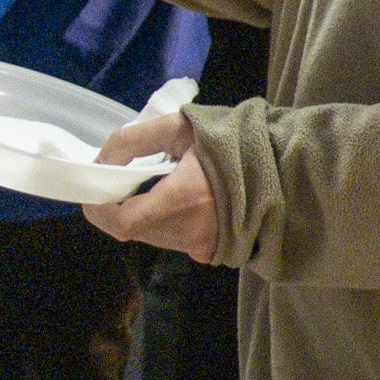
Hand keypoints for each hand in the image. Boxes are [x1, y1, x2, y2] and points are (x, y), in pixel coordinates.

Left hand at [81, 112, 219, 260]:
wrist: (284, 166)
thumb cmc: (230, 142)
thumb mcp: (177, 126)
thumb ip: (132, 141)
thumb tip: (100, 162)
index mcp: (182, 199)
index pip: (122, 223)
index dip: (100, 209)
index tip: (95, 190)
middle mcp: (190, 232)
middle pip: (135, 231)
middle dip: (121, 208)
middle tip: (125, 181)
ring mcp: (203, 246)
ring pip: (154, 237)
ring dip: (144, 215)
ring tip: (158, 186)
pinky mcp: (214, 252)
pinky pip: (176, 241)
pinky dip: (167, 223)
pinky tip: (181, 201)